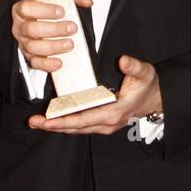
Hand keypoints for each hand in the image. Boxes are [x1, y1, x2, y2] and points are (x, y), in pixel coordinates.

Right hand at [11, 0, 92, 71]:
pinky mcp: (29, 56)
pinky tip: (59, 62)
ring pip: (33, 47)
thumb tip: (87, 1)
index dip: (43, 10)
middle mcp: (20, 26)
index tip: (61, 12)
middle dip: (54, 29)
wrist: (49, 20)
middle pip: (31, 29)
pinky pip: (35, 63)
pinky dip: (46, 65)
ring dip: (53, 47)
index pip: (26, 8)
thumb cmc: (52, 6)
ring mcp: (24, 42)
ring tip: (70, 44)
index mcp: (23, 8)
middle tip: (72, 28)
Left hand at [27, 54, 162, 134]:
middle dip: (54, 126)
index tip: (48, 120)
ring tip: (38, 122)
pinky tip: (54, 120)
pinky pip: (81, 126)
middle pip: (76, 127)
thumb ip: (134, 66)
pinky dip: (66, 124)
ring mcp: (105, 125)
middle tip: (34, 122)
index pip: (84, 119)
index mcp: (114, 112)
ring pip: (77, 129)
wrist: (156, 99)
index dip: (64, 120)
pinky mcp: (102, 124)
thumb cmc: (148, 86)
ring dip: (58, 126)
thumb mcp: (145, 73)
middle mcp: (107, 123)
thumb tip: (123, 60)